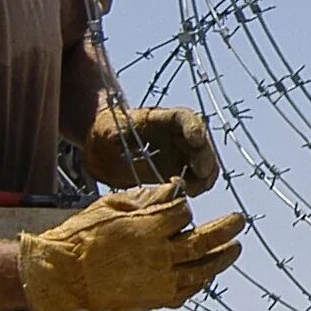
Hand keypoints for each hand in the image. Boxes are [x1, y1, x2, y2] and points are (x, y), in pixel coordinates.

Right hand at [18, 182, 245, 310]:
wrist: (62, 274)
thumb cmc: (82, 235)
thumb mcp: (112, 205)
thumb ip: (147, 198)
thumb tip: (173, 186)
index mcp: (147, 229)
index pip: (182, 213)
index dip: (184, 207)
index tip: (181, 204)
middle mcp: (158, 256)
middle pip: (202, 243)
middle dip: (225, 230)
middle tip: (239, 220)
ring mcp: (158, 280)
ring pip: (201, 270)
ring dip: (221, 258)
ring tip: (236, 248)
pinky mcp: (153, 299)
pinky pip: (186, 292)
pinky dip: (200, 283)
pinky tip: (208, 274)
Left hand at [86, 105, 219, 195]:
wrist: (103, 149)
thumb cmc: (105, 134)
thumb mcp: (105, 132)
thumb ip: (113, 135)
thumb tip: (115, 140)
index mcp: (161, 119)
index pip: (185, 117)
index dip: (194, 127)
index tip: (197, 141)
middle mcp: (178, 134)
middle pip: (202, 142)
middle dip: (205, 157)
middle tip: (200, 174)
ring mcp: (182, 153)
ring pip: (206, 162)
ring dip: (205, 176)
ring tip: (191, 189)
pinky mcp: (181, 171)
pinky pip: (199, 179)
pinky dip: (198, 187)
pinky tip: (186, 193)